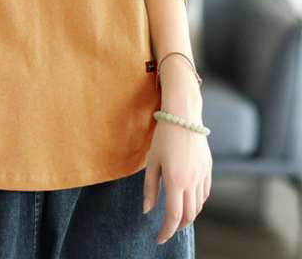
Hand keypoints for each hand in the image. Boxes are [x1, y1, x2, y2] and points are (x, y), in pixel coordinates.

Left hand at [142, 61, 212, 243]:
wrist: (183, 116)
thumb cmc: (163, 137)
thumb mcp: (152, 162)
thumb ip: (150, 188)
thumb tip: (147, 210)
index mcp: (176, 181)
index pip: (173, 215)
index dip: (166, 231)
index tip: (159, 238)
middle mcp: (192, 181)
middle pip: (188, 215)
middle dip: (177, 226)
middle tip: (167, 229)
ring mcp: (203, 175)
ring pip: (198, 206)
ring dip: (188, 215)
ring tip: (177, 217)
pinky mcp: (208, 169)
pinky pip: (205, 193)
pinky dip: (197, 203)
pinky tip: (189, 201)